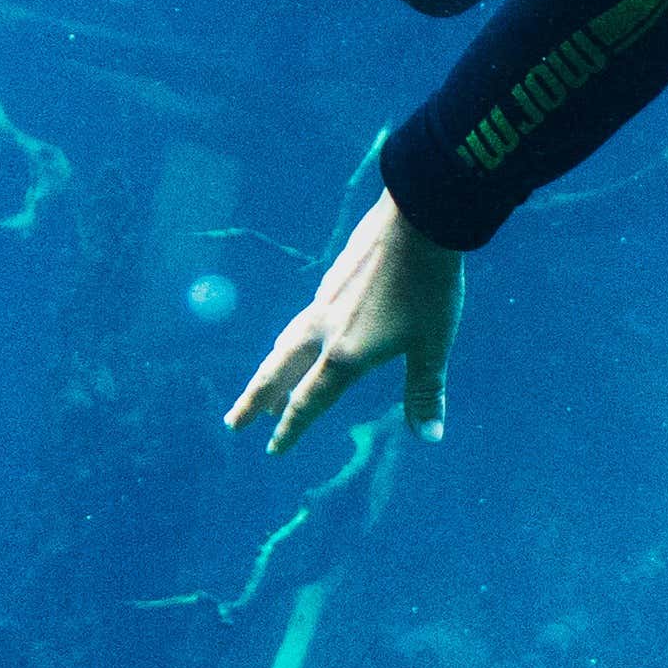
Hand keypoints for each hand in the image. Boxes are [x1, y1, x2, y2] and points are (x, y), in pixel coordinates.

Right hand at [227, 189, 461, 452]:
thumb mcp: (433, 343)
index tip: (273, 449)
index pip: (308, 401)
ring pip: (287, 343)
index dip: (290, 428)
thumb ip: (426, 390)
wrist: (417, 218)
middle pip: (278, 372)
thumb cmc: (429, 286)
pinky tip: (303, 337)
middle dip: (255, 401)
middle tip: (234, 423)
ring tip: (266, 388)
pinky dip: (292, 341)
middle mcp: (324, 330)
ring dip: (272, 370)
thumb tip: (429, 436)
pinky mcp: (332, 278)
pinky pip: (303, 320)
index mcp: (345, 354)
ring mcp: (324, 301)